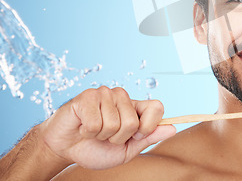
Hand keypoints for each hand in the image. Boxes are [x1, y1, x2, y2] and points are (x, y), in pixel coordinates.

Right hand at [38, 86, 175, 169]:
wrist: (65, 149)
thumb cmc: (96, 149)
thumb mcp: (127, 150)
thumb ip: (149, 138)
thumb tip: (173, 128)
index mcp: (135, 107)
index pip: (157, 107)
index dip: (149, 126)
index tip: (137, 136)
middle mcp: (122, 96)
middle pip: (133, 122)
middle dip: (118, 138)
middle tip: (105, 136)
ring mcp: (105, 94)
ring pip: (113, 123)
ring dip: (102, 135)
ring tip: (93, 131)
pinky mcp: (87, 96)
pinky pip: (96, 122)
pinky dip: (88, 132)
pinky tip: (83, 126)